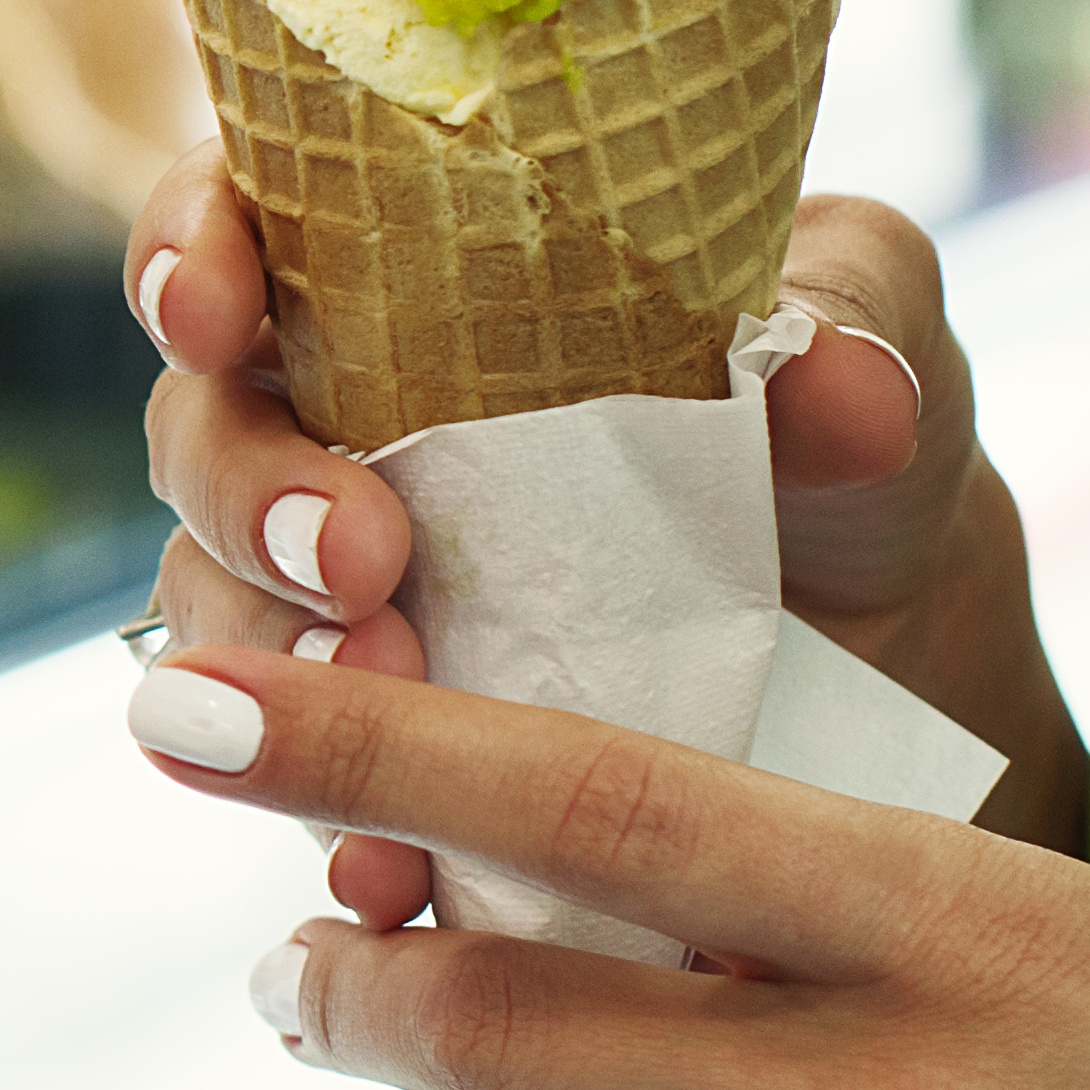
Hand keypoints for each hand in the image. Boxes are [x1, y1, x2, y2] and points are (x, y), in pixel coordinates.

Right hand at [125, 140, 1088, 922]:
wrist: (898, 671)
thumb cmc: (851, 448)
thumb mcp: (874, 344)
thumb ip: (854, 322)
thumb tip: (831, 379)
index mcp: (408, 268)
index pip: (245, 219)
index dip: (191, 252)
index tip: (214, 310)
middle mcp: (335, 417)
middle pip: (203, 428)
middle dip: (248, 491)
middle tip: (357, 555)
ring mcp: (333, 591)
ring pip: (218, 605)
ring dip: (269, 662)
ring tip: (384, 703)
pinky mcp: (373, 744)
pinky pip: (304, 784)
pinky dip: (334, 823)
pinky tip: (390, 870)